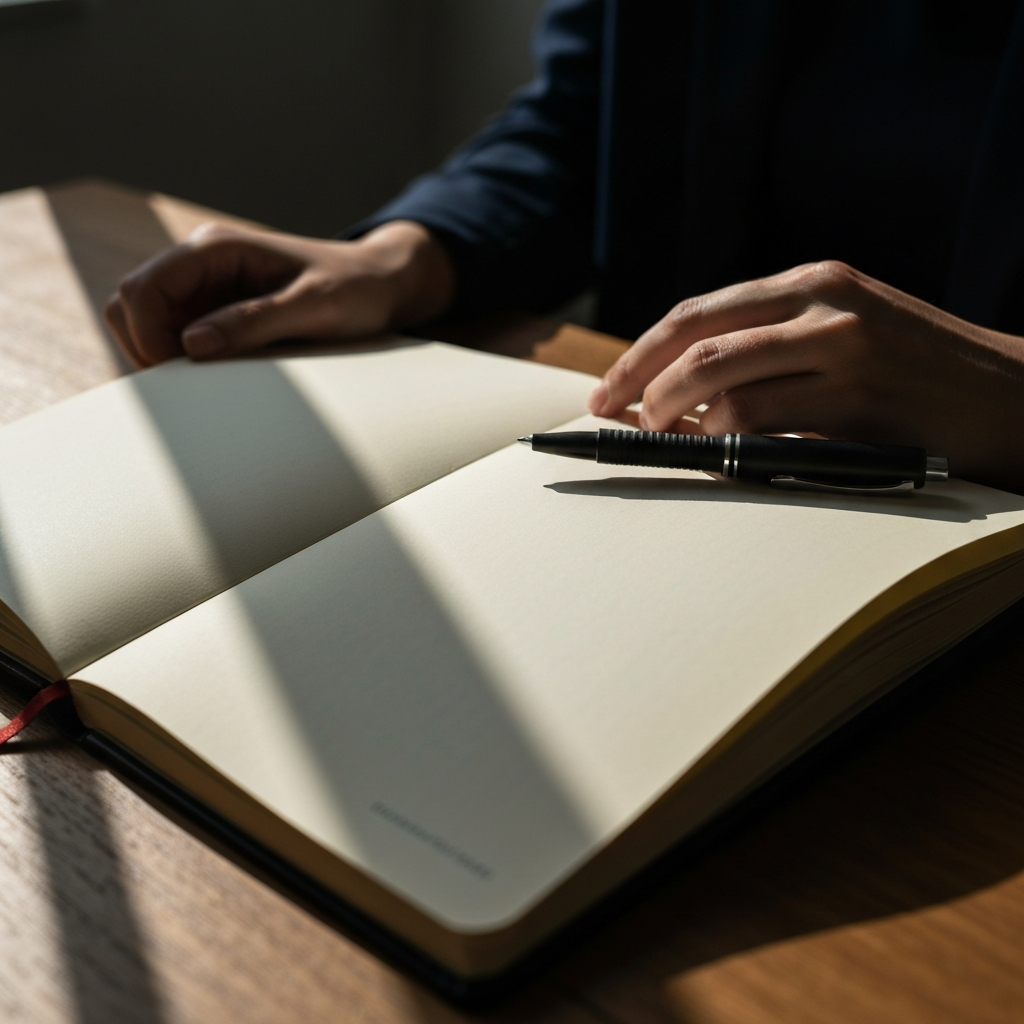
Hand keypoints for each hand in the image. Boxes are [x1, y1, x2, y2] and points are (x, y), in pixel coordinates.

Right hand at [104, 220, 454, 366]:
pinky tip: (218, 375)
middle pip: (132, 303)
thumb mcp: (314, 307)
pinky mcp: (217, 310)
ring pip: (147, 322)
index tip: (179, 372)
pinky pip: (176, 335)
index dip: (147, 335)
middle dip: (145, 346)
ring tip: (208, 380)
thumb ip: (254, 321)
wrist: (380, 284)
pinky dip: (182, 359)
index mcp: (217, 247)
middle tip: (190, 383)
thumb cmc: (355, 289)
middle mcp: (202, 261)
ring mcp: (206, 286)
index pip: (143, 288)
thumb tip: (192, 344)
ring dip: (162, 354)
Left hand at [588, 261, 1023, 490]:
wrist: (1008, 394)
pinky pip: (761, 421)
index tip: (608, 387)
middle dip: (638, 381)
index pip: (698, 312)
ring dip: (675, 417)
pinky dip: (721, 441)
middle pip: (694, 339)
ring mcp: (842, 349)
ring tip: (664, 439)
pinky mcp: (858, 400)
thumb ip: (772, 345)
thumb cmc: (914, 372)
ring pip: (719, 381)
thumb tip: (683, 390)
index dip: (641, 352)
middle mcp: (823, 304)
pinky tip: (715, 451)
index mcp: (812, 282)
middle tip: (612, 416)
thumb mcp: (843, 330)